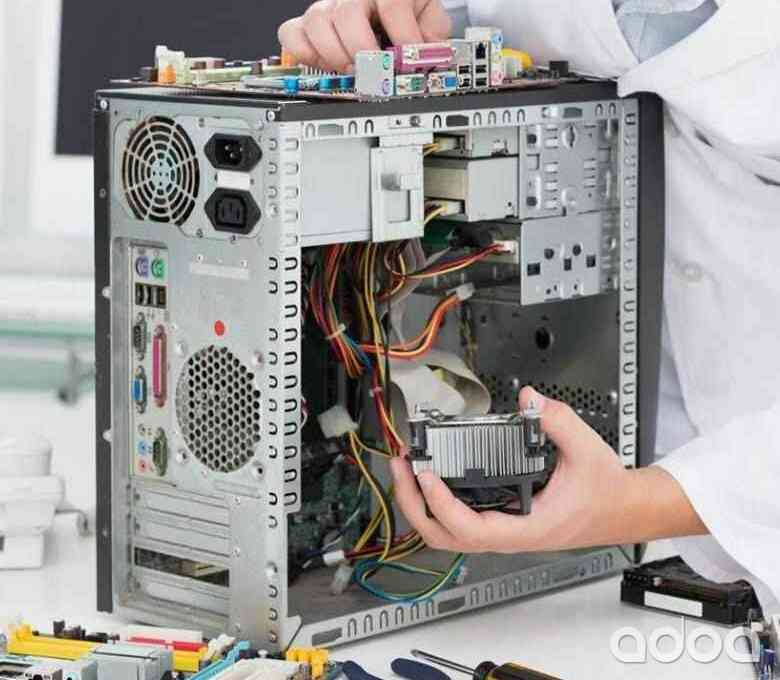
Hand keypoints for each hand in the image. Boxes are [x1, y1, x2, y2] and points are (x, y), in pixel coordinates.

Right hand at [278, 0, 451, 71]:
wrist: (387, 6)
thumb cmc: (404, 12)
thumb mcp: (428, 17)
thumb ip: (434, 35)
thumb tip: (430, 57)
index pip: (392, 2)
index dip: (403, 35)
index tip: (409, 61)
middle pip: (348, 13)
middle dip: (363, 50)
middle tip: (375, 71)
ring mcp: (327, 7)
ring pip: (318, 22)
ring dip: (336, 55)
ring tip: (353, 70)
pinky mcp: (307, 25)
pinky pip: (292, 35)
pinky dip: (306, 55)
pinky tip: (327, 65)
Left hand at [391, 387, 707, 553]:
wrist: (623, 510)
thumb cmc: (606, 493)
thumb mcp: (586, 450)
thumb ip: (558, 420)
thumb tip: (529, 398)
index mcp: (527, 527)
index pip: (471, 529)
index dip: (442, 505)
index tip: (426, 474)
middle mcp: (508, 535)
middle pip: (445, 536)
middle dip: (414, 504)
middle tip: (400, 466)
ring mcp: (502, 531)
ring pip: (447, 533)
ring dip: (420, 505)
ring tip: (405, 470)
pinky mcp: (501, 521)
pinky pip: (458, 522)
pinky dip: (436, 504)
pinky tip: (429, 479)